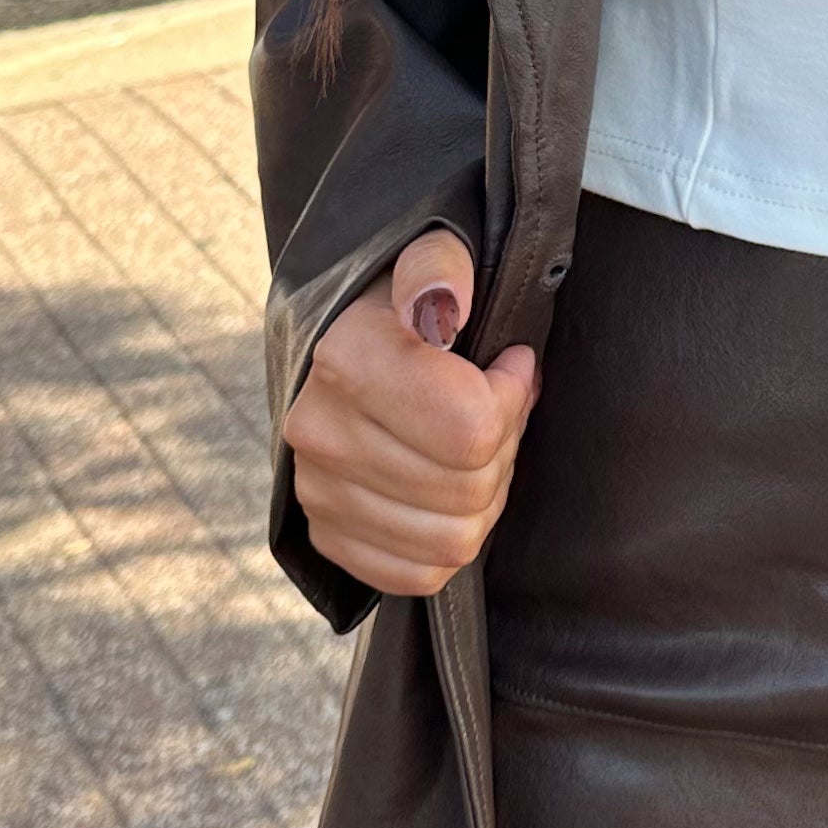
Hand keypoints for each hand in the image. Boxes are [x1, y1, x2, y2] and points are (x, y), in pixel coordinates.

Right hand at [283, 229, 538, 595]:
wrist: (342, 336)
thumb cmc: (406, 297)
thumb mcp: (433, 253)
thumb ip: (441, 266)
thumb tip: (443, 297)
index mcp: (346, 357)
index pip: (472, 428)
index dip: (511, 397)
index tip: (507, 364)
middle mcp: (319, 430)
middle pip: (470, 488)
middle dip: (503, 447)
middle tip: (494, 408)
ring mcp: (316, 488)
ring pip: (452, 539)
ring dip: (484, 497)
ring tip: (473, 448)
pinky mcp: (325, 532)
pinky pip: (417, 574)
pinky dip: (449, 542)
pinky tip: (448, 490)